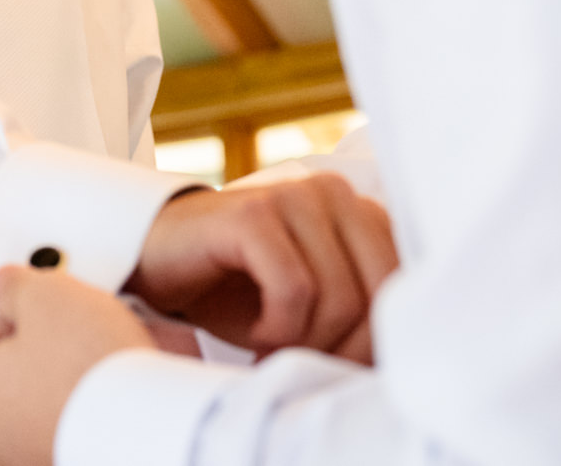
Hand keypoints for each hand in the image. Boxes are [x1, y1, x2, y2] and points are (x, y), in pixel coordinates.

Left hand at [0, 265, 154, 465]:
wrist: (144, 425)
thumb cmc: (89, 370)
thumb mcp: (44, 294)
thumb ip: (11, 285)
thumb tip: (5, 286)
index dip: (12, 308)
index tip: (39, 303)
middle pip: (8, 365)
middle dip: (41, 340)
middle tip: (73, 325)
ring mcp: (25, 454)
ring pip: (40, 393)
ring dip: (65, 371)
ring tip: (97, 355)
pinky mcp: (63, 459)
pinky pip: (68, 418)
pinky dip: (83, 402)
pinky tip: (107, 386)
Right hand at [126, 172, 396, 361]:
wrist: (158, 260)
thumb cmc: (238, 290)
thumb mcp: (313, 302)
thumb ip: (359, 310)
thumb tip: (396, 360)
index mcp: (360, 211)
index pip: (403, 285)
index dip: (376, 340)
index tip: (335, 365)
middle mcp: (334, 193)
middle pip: (376, 294)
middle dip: (344, 348)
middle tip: (303, 364)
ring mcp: (294, 197)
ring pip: (338, 296)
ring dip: (305, 342)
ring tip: (273, 349)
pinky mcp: (254, 215)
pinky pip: (295, 288)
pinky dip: (279, 328)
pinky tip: (257, 334)